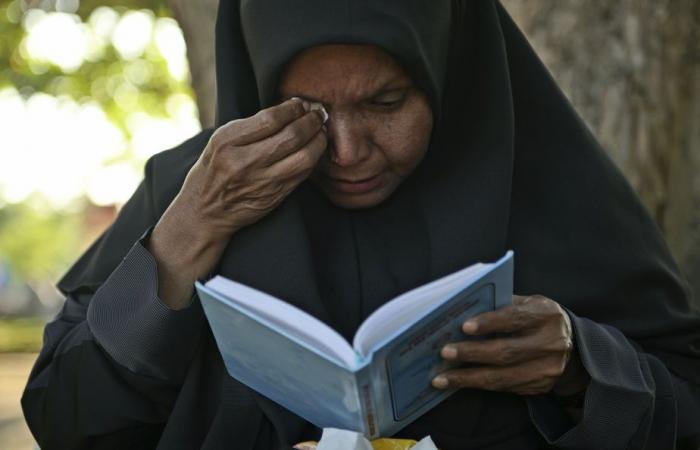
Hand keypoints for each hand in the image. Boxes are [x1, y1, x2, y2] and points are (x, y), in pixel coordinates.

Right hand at [175, 97, 327, 238]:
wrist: (206, 210)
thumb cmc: (214, 169)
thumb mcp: (221, 141)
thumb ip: (251, 126)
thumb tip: (290, 108)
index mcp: (228, 142)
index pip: (270, 119)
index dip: (292, 109)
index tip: (300, 104)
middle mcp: (244, 162)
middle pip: (291, 136)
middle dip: (311, 121)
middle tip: (318, 114)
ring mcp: (262, 182)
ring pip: (303, 157)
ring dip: (318, 141)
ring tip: (320, 131)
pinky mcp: (275, 196)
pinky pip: (303, 174)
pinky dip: (313, 158)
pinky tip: (314, 150)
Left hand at [432, 295, 588, 395]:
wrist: (574, 347)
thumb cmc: (539, 318)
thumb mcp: (528, 303)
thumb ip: (502, 304)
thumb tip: (463, 309)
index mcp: (546, 315)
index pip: (516, 319)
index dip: (490, 323)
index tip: (464, 326)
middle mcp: (551, 344)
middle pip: (507, 352)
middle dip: (472, 353)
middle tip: (445, 352)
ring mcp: (547, 369)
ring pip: (503, 377)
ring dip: (469, 378)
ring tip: (442, 378)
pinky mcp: (539, 387)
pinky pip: (504, 388)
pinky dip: (478, 385)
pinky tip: (458, 382)